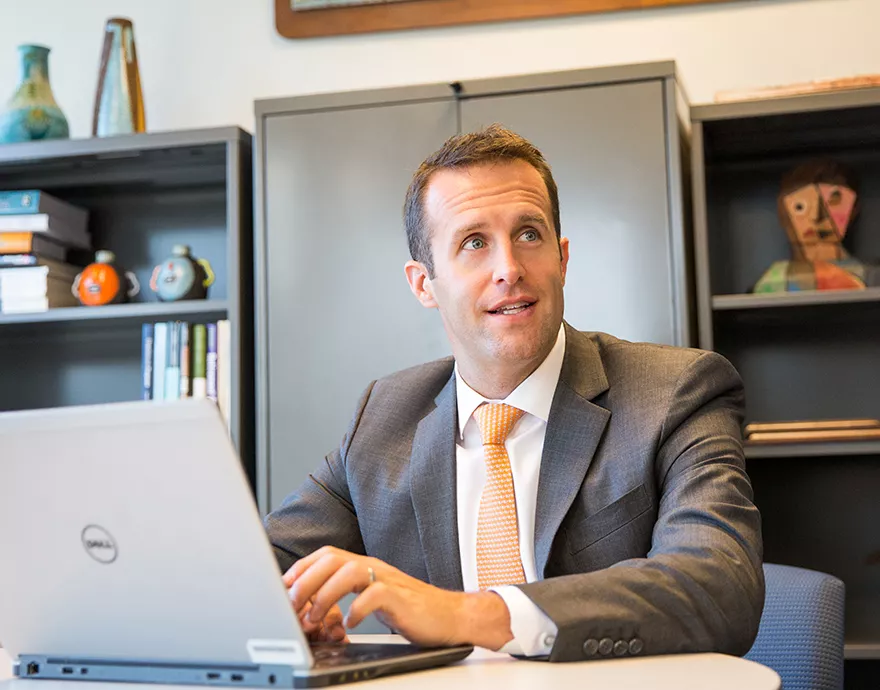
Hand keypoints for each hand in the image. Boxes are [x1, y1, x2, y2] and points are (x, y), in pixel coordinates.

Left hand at [282, 546, 512, 649]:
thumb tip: (307, 607)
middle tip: (292, 604)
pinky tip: (349, 624)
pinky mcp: (401, 597)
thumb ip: (344, 595)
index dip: (301, 569)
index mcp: (364, 565)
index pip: (325, 555)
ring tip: (314, 617)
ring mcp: (388, 579)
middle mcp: (373, 567)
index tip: (282, 588)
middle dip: (306, 580)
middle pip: (332, 558)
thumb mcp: (370, 598)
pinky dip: (356, 609)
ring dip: (325, 594)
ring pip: (349, 571)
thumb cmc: (409, 609)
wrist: (449, 616)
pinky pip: (374, 595)